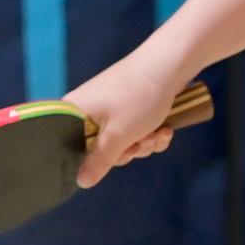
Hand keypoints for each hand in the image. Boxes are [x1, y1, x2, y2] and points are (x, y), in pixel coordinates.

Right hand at [64, 52, 189, 189]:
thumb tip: (80, 181)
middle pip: (102, 148)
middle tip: (143, 142)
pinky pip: (135, 130)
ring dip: (145, 142)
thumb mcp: (118, 136)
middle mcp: (88, 109)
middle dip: (129, 150)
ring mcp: (110, 105)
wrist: (171, 62)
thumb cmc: (138, 98)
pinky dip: (151, 132)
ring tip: (159, 131)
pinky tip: (166, 128)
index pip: (73, 149)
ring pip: (123, 141)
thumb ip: (98, 161)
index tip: (116, 156)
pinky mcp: (130, 103)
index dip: (97, 160)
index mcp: (74, 113)